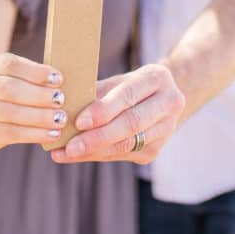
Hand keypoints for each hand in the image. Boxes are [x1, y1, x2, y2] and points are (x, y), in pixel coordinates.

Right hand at [0, 53, 66, 151]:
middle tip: (61, 99)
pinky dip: (34, 134)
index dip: (35, 72)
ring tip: (61, 119)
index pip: (12, 65)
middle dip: (38, 95)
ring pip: (11, 113)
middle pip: (10, 89)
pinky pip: (11, 133)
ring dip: (39, 117)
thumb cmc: (3, 90)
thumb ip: (31, 77)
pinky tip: (52, 134)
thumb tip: (62, 85)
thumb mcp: (10, 74)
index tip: (58, 78)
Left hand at [50, 63, 183, 164]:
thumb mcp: (118, 80)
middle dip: (97, 137)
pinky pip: (122, 155)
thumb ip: (98, 92)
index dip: (104, 110)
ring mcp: (165, 130)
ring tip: (66, 153)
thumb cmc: (131, 85)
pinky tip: (78, 155)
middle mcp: (168, 104)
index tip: (79, 121)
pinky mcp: (155, 150)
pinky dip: (97, 155)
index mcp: (157, 78)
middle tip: (70, 146)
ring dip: (94, 150)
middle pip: (131, 124)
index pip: (128, 95)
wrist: (162, 99)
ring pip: (127, 144)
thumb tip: (66, 107)